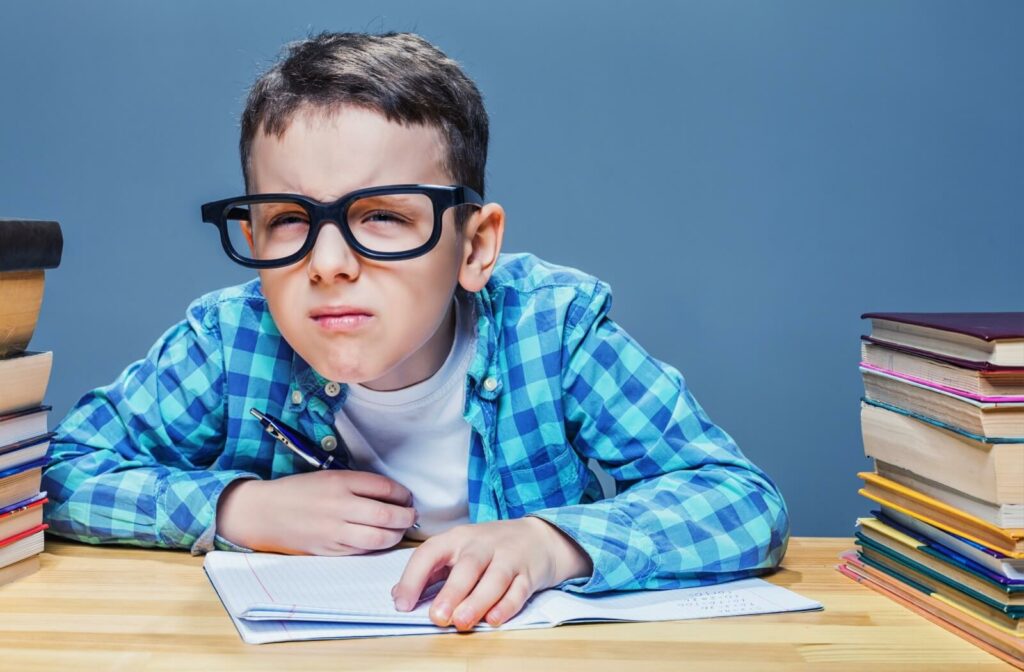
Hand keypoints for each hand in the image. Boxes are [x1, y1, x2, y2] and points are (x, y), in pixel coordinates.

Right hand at [215, 471, 417, 554]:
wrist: (265, 512)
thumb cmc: (299, 491)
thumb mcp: (329, 476)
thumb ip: (359, 484)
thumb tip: (393, 494)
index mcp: (340, 481)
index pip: (385, 487)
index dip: (402, 494)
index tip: (407, 497)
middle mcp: (339, 506)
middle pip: (387, 514)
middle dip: (406, 516)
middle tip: (411, 515)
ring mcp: (334, 531)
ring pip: (379, 537)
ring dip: (397, 534)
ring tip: (399, 529)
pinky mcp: (329, 550)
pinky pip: (363, 550)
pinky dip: (377, 546)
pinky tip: (381, 540)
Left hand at [390, 517, 592, 630]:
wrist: (540, 536)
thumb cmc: (491, 548)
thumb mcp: (459, 551)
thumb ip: (431, 571)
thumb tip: (399, 595)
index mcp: (458, 538)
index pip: (431, 552)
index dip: (414, 577)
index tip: (402, 604)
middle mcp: (483, 544)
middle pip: (467, 566)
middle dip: (451, 592)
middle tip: (437, 617)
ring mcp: (509, 558)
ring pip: (494, 579)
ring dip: (478, 601)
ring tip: (462, 622)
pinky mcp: (529, 573)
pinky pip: (519, 590)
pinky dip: (507, 605)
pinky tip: (494, 619)